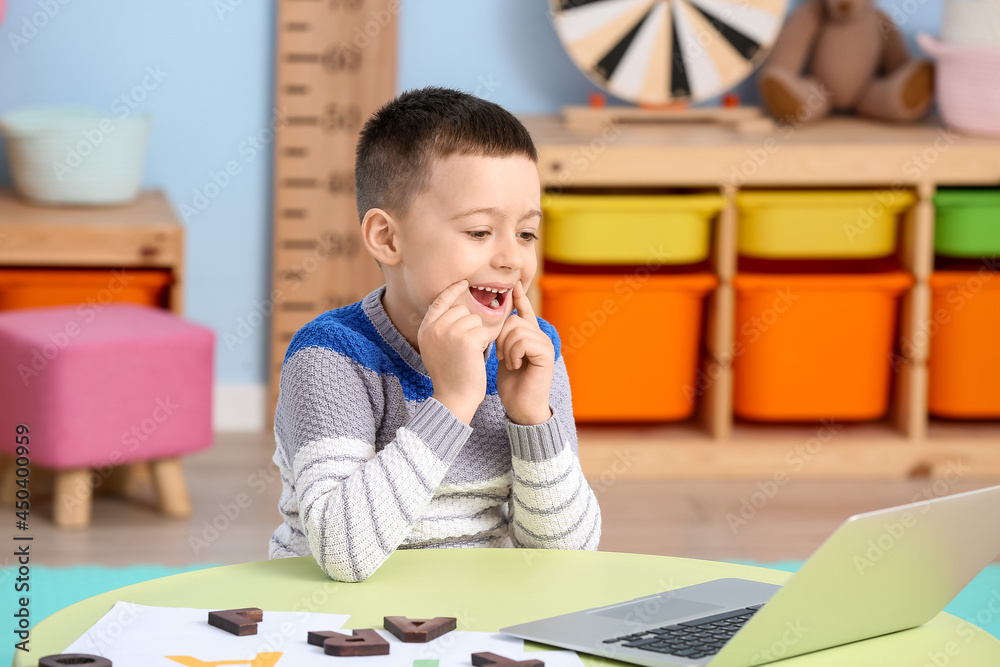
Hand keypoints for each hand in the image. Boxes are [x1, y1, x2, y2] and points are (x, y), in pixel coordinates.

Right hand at [418, 279, 490, 423]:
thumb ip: (441, 328)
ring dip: (478, 334)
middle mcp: (435, 328)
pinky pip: (484, 330)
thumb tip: (456, 308)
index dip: (453, 291)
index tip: (464, 283)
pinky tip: (478, 356)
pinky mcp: (466, 339)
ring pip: (475, 319)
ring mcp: (450, 332)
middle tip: (468, 346)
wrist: (454, 397)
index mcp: (425, 329)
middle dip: (470, 325)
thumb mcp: (435, 349)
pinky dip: (485, 342)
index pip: (440, 301)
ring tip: (471, 353)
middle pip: (462, 310)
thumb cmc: (450, 375)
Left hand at [496, 280, 554, 424]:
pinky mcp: (546, 354)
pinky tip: (515, 366)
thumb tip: (494, 319)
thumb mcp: (504, 355)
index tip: (514, 284)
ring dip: (506, 348)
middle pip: (513, 321)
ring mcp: (546, 344)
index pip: (525, 311)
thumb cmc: (511, 384)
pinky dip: (514, 354)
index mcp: (530, 336)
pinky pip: (523, 341)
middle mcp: (540, 336)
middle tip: (502, 355)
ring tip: (509, 362)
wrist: (521, 406)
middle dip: (501, 338)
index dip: (520, 297)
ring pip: (516, 330)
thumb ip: (504, 338)